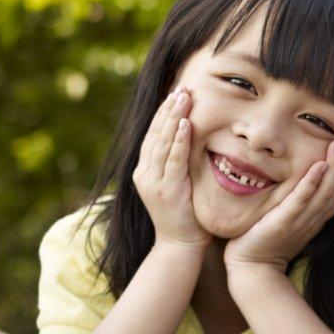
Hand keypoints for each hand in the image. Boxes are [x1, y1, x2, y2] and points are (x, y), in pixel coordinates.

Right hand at [133, 89, 209, 250]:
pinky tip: (185, 124)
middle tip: (181, 88)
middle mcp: (145, 173)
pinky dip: (179, 141)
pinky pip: (173, 160)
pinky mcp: (167, 190)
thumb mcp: (177, 184)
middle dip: (168, 109)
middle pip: (155, 134)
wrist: (179, 245)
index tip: (175, 93)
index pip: (153, 135)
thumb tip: (189, 138)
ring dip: (173, 117)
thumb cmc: (184, 214)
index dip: (163, 113)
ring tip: (183, 97)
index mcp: (145, 170)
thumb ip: (177, 163)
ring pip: (162, 142)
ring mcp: (153, 182)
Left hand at [223, 137, 333, 273]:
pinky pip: (302, 199)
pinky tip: (319, 165)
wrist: (254, 267)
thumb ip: (308, 202)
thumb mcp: (296, 219)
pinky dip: (312, 182)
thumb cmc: (271, 240)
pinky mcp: (285, 220)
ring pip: (327, 191)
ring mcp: (303, 219)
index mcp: (322, 216)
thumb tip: (317, 181)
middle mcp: (317, 217)